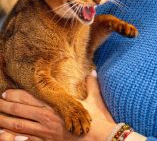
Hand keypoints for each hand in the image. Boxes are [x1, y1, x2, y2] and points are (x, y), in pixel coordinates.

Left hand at [0, 71, 115, 140]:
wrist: (98, 138)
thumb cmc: (95, 119)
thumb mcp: (94, 99)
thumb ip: (91, 84)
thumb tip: (93, 72)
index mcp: (55, 106)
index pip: (31, 98)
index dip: (16, 95)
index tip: (6, 92)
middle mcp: (47, 118)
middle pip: (21, 111)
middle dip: (6, 106)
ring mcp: (45, 132)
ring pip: (19, 126)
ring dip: (6, 121)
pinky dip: (15, 139)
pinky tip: (5, 136)